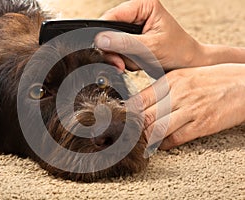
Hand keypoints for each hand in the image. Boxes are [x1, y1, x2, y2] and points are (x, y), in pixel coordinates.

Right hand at [95, 0, 244, 70]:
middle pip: (109, 31)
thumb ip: (125, 43)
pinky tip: (137, 62)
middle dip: (116, 50)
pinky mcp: (133, 41)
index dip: (104, 32)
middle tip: (121, 63)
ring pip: (112, 44)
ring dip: (122, 58)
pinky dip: (126, 61)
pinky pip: (119, 52)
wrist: (188, 64)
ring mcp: (134, 29)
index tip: (102, 48)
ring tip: (138, 61)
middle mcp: (137, 15)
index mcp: (144, 7)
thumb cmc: (178, 51)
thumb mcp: (151, 47)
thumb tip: (101, 40)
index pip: (113, 15)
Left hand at [129, 64, 244, 148]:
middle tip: (124, 136)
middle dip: (132, 129)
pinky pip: (176, 138)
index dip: (126, 113)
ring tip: (138, 143)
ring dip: (145, 139)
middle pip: (145, 115)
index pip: (140, 99)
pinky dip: (164, 144)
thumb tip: (142, 104)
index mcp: (171, 80)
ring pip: (157, 128)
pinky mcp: (203, 124)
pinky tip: (160, 145)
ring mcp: (191, 109)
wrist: (244, 83)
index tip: (119, 121)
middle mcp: (178, 93)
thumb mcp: (184, 76)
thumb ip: (163, 89)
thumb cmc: (212, 79)